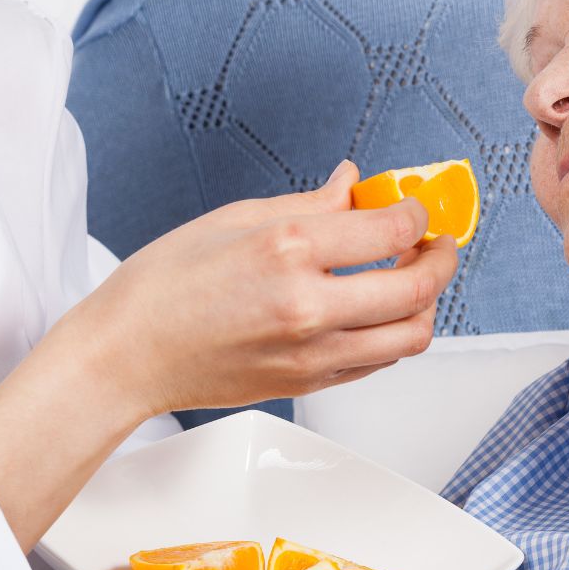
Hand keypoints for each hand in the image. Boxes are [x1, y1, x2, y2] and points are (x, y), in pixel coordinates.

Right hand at [60, 159, 457, 417]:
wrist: (128, 354)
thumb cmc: (163, 285)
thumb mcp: (234, 220)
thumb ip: (308, 203)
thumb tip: (352, 185)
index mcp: (287, 250)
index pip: (391, 231)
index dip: (416, 213)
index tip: (413, 206)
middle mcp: (308, 306)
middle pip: (416, 288)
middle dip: (441, 258)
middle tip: (435, 242)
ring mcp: (311, 354)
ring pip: (409, 336)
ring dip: (425, 303)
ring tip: (410, 278)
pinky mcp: (308, 384)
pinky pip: (377, 362)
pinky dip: (392, 334)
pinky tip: (375, 310)